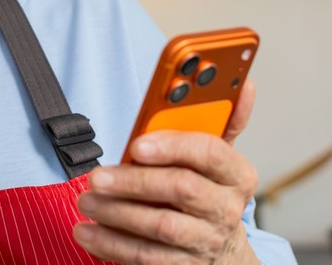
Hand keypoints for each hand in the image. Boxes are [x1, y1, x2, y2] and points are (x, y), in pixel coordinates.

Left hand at [74, 79, 260, 264]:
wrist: (222, 252)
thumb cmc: (210, 191)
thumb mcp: (218, 157)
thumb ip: (222, 119)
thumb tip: (244, 84)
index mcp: (237, 174)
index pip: (209, 152)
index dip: (173, 145)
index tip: (137, 144)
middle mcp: (226, 209)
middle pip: (181, 189)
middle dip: (134, 181)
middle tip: (97, 176)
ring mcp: (206, 240)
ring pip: (159, 226)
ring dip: (116, 213)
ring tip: (86, 201)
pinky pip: (145, 257)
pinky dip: (111, 244)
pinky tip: (88, 232)